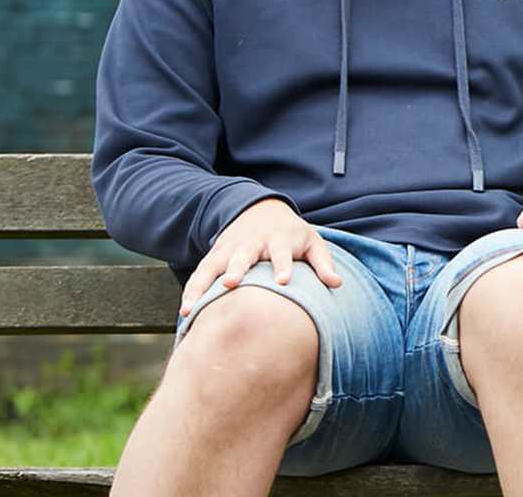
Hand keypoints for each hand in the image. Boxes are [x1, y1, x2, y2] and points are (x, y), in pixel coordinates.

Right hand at [179, 197, 342, 314]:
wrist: (261, 209)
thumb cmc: (292, 234)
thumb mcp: (311, 242)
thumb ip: (323, 264)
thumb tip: (337, 285)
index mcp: (279, 240)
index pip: (281, 253)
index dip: (281, 266)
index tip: (282, 282)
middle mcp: (252, 244)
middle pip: (243, 256)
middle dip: (235, 269)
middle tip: (229, 284)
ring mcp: (230, 249)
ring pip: (213, 267)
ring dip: (203, 286)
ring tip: (192, 309)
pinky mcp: (214, 255)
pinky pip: (200, 274)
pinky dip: (191, 291)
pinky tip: (185, 312)